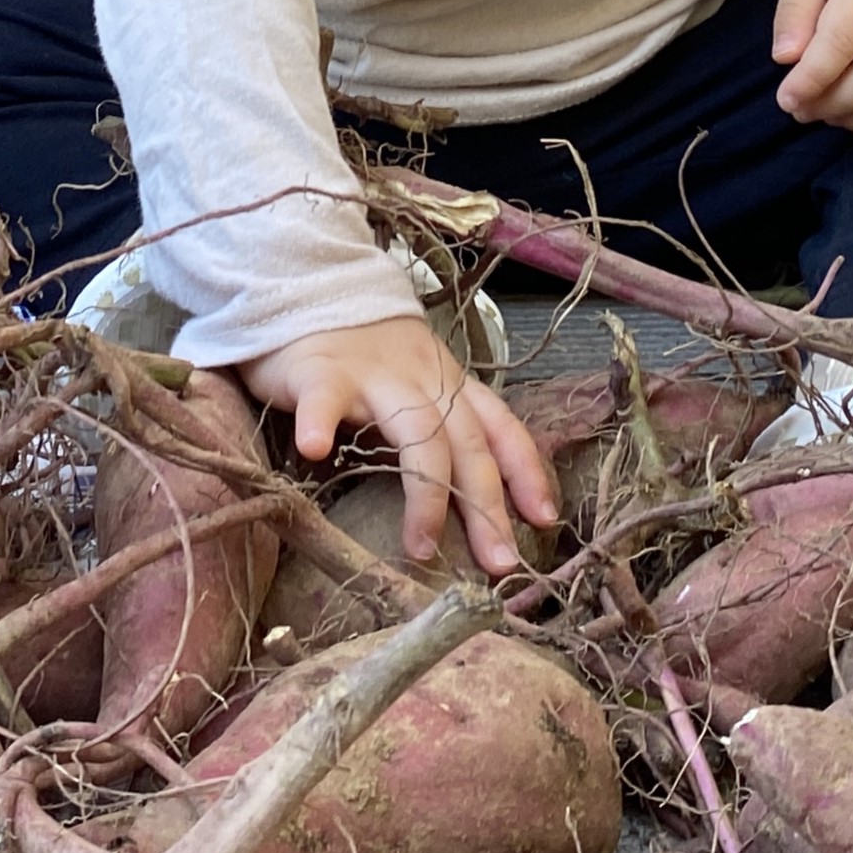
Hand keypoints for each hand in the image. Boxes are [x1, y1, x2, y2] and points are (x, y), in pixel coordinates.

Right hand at [239, 316, 557, 573]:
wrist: (309, 289)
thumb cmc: (364, 354)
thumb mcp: (418, 384)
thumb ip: (440, 426)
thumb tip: (472, 500)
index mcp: (449, 384)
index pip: (501, 426)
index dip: (527, 471)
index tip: (544, 520)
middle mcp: (423, 379)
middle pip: (467, 442)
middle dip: (487, 506)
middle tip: (498, 563)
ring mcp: (374, 374)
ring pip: (414, 433)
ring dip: (425, 493)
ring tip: (421, 546)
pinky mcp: (321, 369)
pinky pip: (324, 398)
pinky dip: (320, 423)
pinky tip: (315, 451)